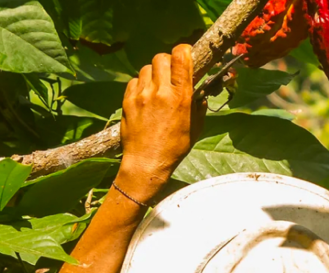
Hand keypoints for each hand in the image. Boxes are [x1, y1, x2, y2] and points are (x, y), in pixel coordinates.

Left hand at [117, 44, 205, 203]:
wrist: (146, 163)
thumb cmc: (174, 148)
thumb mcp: (196, 128)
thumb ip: (199, 107)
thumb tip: (200, 95)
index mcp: (180, 96)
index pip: (180, 57)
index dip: (183, 51)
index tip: (184, 55)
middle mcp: (160, 92)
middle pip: (161, 57)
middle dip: (167, 62)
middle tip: (169, 73)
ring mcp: (142, 96)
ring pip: (146, 68)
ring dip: (153, 73)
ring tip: (156, 87)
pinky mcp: (128, 102)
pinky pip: (134, 81)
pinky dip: (140, 85)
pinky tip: (144, 96)